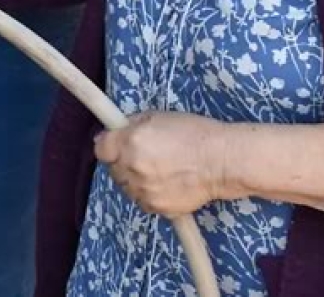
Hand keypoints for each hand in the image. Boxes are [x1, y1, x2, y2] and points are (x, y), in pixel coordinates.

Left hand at [94, 111, 230, 216]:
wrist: (222, 161)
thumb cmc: (194, 133)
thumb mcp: (156, 116)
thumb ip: (130, 126)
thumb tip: (111, 134)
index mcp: (130, 142)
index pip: (100, 150)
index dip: (109, 146)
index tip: (116, 145)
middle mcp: (133, 167)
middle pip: (113, 169)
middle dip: (123, 162)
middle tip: (144, 156)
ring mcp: (144, 190)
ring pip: (126, 187)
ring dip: (135, 179)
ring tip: (158, 170)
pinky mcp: (157, 207)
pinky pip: (142, 201)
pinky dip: (148, 194)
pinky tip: (165, 183)